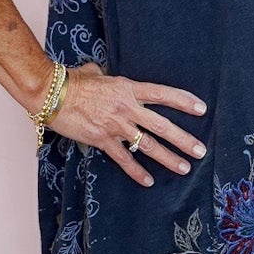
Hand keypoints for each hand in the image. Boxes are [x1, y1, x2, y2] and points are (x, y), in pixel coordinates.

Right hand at [48, 65, 207, 185]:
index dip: (183, 101)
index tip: (201, 109)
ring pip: (148, 145)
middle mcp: (127, 108)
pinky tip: (148, 181)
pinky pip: (123, 159)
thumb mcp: (96, 73)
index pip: (163, 95)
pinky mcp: (102, 140)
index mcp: (128, 89)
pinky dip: (136, 171)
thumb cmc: (72, 80)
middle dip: (183, 139)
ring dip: (168, 158)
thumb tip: (105, 75)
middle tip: (201, 150)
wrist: (52, 94)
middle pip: (162, 126)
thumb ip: (108, 77)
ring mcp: (116, 126)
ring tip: (184, 168)